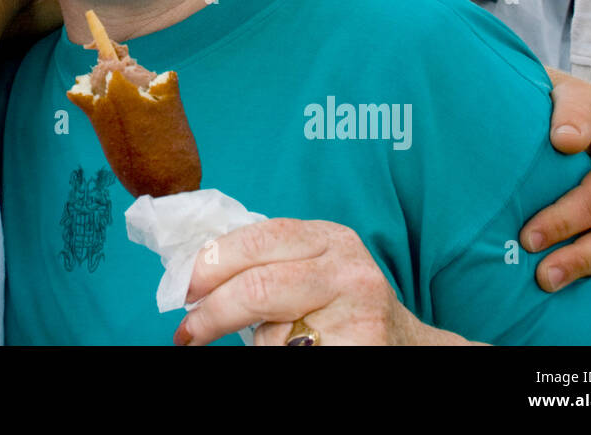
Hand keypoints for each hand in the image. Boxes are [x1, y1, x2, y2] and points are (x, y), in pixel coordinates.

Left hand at [176, 218, 438, 345]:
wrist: (407, 347)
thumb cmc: (340, 309)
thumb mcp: (309, 270)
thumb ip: (264, 263)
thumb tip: (192, 275)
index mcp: (327, 237)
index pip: (254, 241)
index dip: (210, 265)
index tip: (183, 290)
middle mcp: (347, 268)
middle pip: (258, 285)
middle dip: (213, 310)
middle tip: (188, 331)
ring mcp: (359, 311)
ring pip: (275, 332)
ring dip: (257, 342)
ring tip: (262, 343)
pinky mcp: (363, 348)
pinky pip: (295, 354)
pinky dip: (280, 353)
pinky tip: (294, 351)